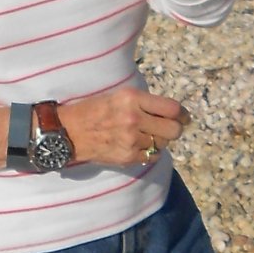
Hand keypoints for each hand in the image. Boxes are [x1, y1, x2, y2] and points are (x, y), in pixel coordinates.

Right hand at [60, 87, 189, 166]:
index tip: (183, 117)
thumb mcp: (119, 96)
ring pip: (162, 143)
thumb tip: (172, 112)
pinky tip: (139, 146)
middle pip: (173, 129)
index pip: (172, 108)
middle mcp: (133, 118)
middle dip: (174, 129)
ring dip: (158, 140)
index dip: (182, 114)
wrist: (69, 132)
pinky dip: (150, 152)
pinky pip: (152, 156)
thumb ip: (144, 102)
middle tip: (167, 128)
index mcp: (132, 98)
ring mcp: (130, 140)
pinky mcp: (127, 156)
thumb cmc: (94, 110)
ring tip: (145, 136)